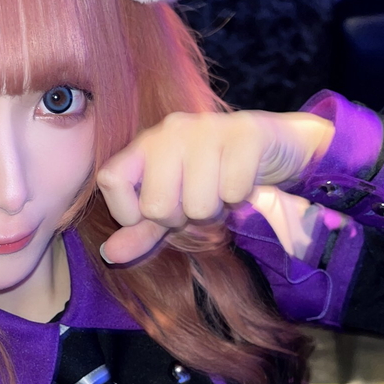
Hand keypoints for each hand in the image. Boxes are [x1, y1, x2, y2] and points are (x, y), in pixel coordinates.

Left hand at [96, 110, 334, 263]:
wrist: (274, 148)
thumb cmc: (213, 179)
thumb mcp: (173, 209)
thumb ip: (141, 231)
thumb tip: (109, 254)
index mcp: (145, 144)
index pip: (110, 180)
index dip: (128, 213)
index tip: (152, 217)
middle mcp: (169, 130)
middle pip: (156, 205)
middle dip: (181, 218)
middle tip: (198, 201)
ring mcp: (206, 128)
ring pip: (198, 204)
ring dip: (215, 210)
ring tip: (221, 190)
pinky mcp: (244, 134)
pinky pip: (233, 190)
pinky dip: (240, 198)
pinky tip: (242, 181)